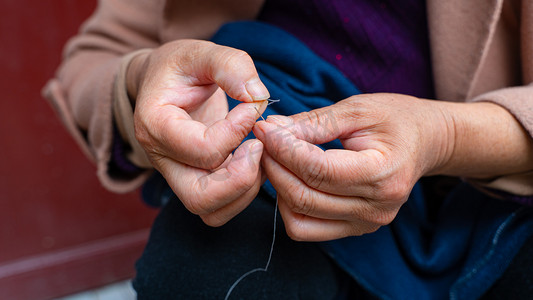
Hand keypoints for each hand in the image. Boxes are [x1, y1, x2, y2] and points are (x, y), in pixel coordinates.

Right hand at [130, 40, 269, 225]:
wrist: (165, 82)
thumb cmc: (180, 67)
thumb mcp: (201, 52)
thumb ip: (230, 65)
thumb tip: (257, 96)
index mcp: (155, 124)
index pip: (203, 149)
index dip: (238, 130)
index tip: (252, 105)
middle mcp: (161, 159)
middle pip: (200, 198)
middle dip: (241, 178)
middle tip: (257, 146)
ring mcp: (177, 174)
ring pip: (211, 211)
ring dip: (245, 189)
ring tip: (257, 153)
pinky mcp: (194, 181)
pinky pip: (220, 207)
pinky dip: (244, 192)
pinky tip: (253, 160)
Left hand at [253, 93, 453, 240]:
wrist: (426, 142)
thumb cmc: (395, 119)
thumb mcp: (357, 109)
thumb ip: (314, 123)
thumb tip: (272, 130)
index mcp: (383, 173)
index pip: (318, 169)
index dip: (283, 148)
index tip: (264, 128)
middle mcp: (377, 207)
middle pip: (304, 195)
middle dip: (274, 165)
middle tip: (262, 140)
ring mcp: (367, 223)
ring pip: (299, 216)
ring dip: (277, 186)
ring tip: (274, 157)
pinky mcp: (356, 229)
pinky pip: (306, 228)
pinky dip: (289, 206)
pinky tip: (290, 180)